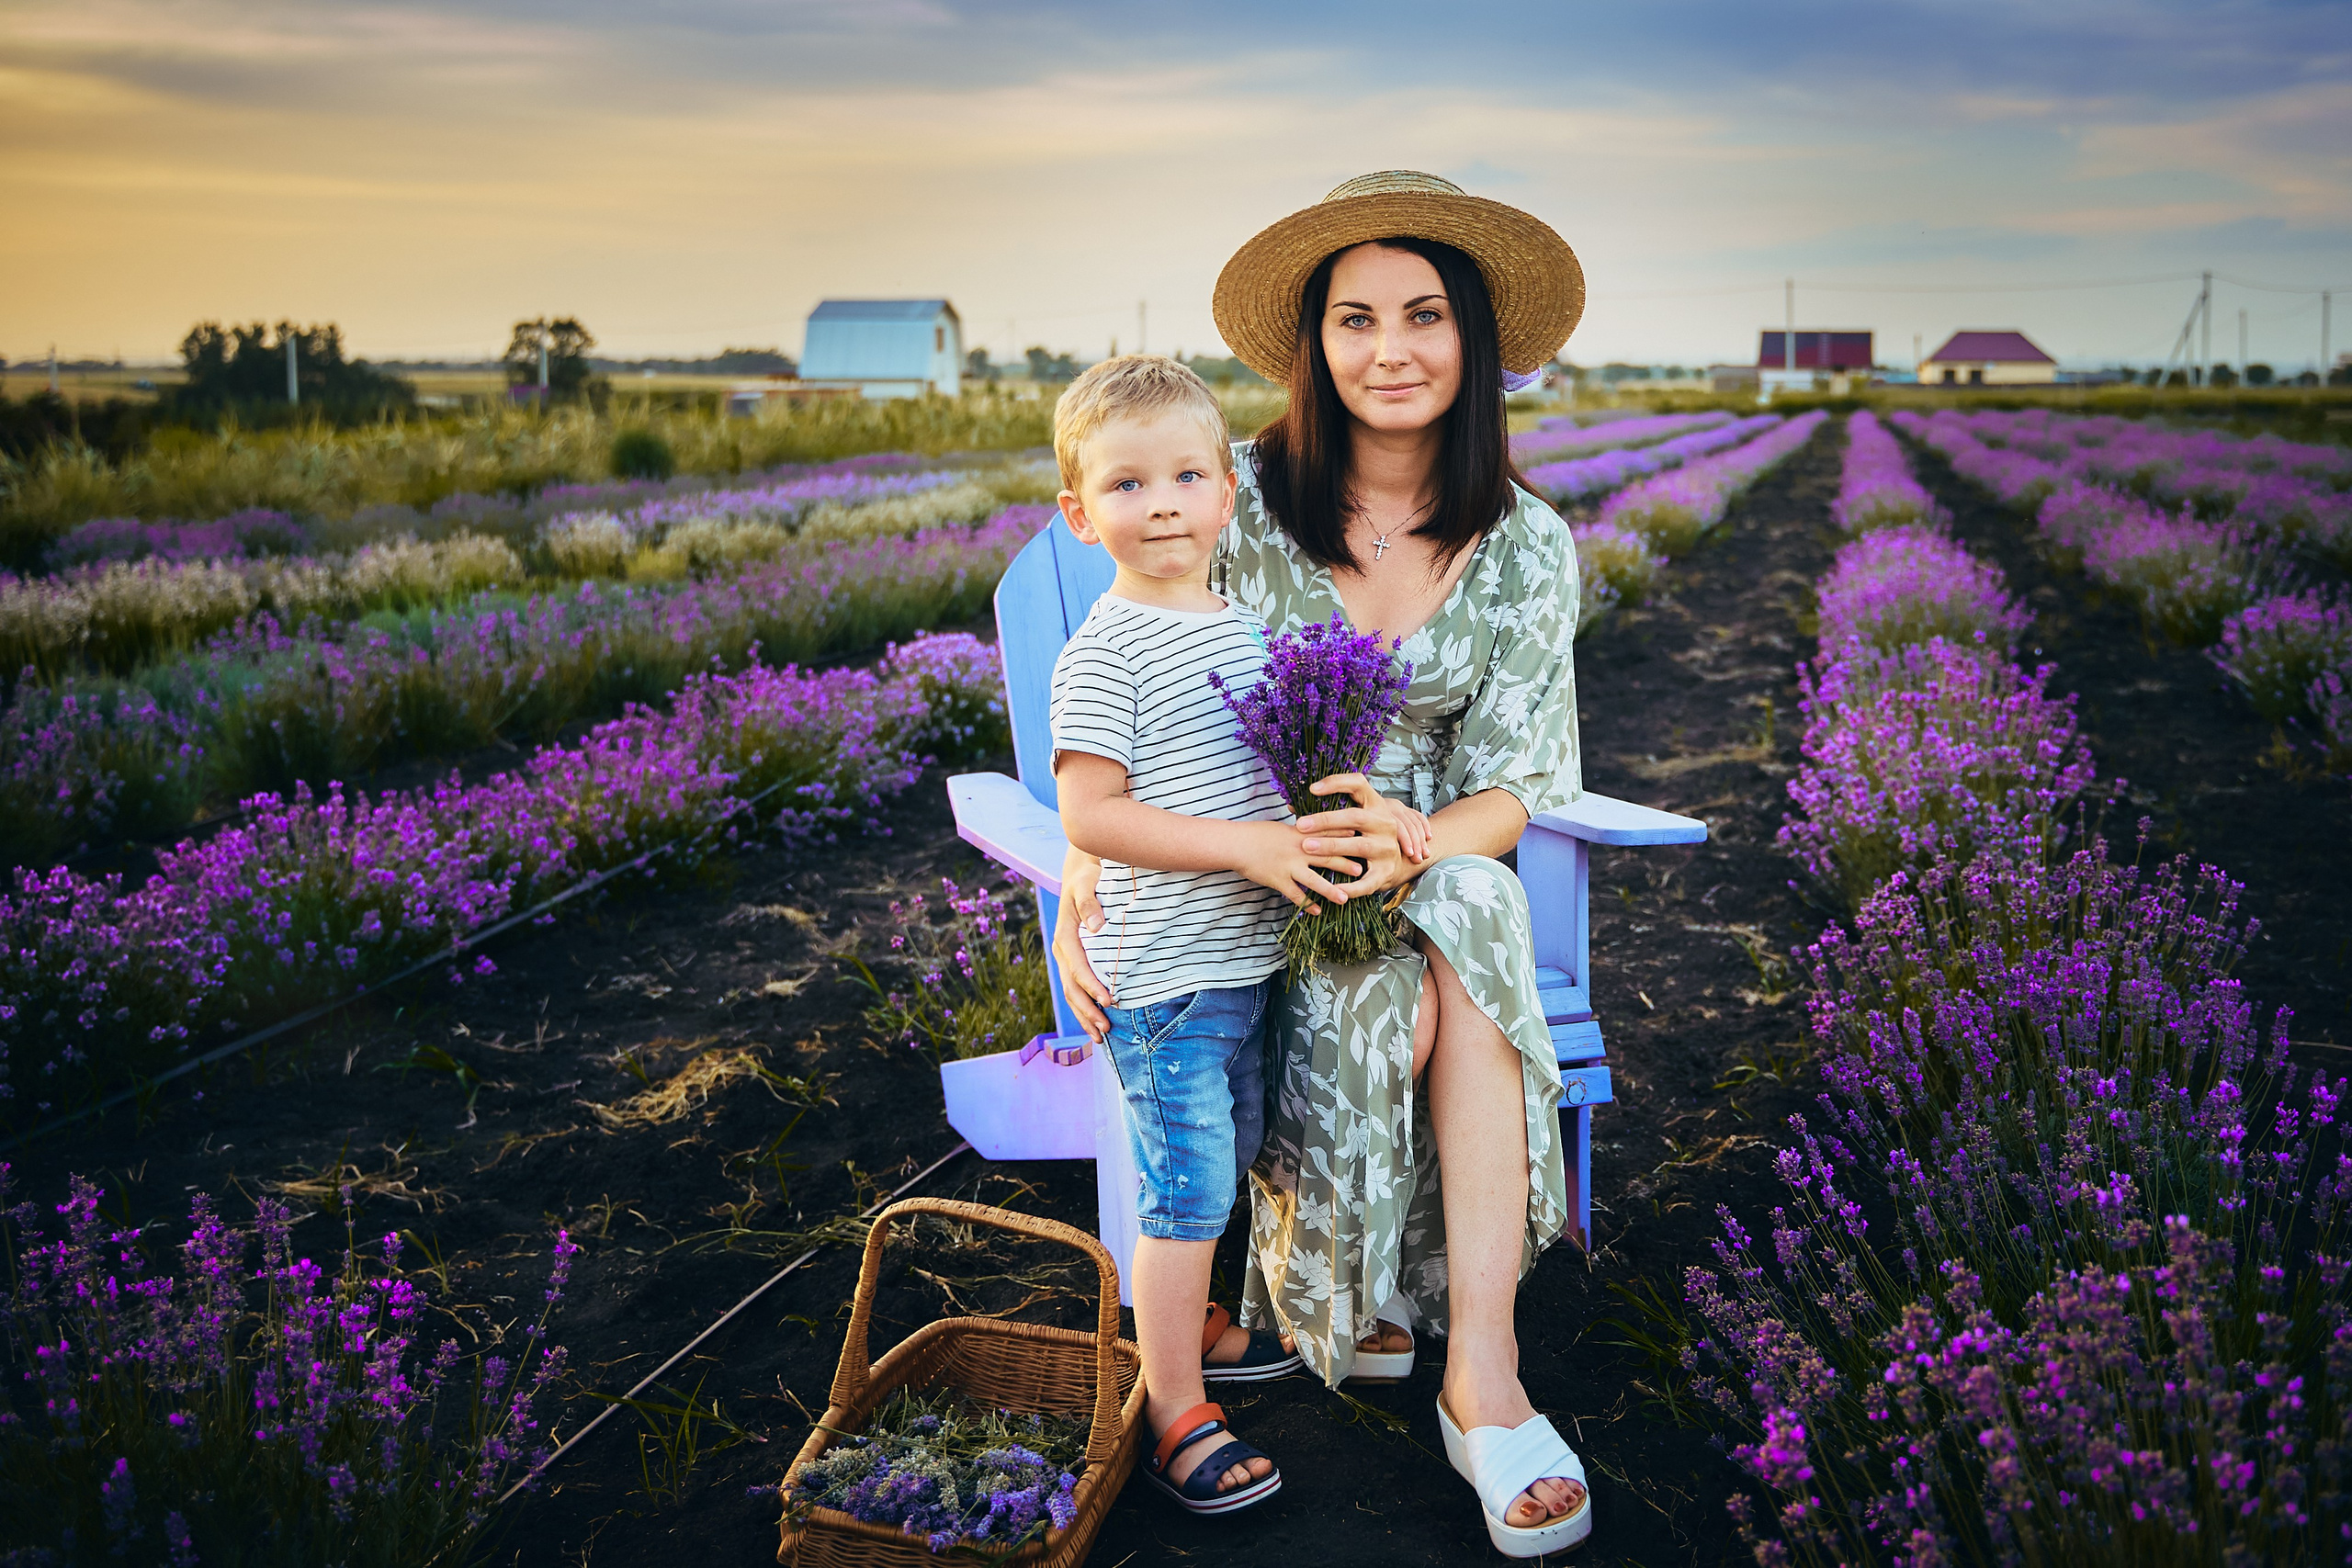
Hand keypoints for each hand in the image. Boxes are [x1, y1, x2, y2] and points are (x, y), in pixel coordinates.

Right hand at [1054, 847, 1112, 1042]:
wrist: (1082, 875)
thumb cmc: (1089, 877)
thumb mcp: (1087, 883)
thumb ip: (1090, 903)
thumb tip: (1095, 926)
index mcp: (1065, 934)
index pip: (1078, 967)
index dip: (1092, 985)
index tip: (1109, 1000)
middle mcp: (1062, 950)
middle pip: (1072, 987)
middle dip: (1087, 1010)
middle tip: (1106, 1029)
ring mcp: (1066, 958)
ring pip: (1071, 993)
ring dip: (1084, 1015)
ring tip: (1101, 1036)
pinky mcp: (1074, 961)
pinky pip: (1076, 988)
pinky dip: (1085, 1008)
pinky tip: (1096, 1023)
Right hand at [1232, 820, 1368, 912]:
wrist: (1236, 844)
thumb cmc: (1258, 834)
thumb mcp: (1283, 828)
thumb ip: (1302, 832)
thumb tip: (1317, 833)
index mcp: (1300, 834)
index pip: (1327, 833)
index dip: (1345, 836)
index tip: (1363, 838)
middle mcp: (1298, 850)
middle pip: (1327, 857)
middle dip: (1346, 864)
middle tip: (1362, 870)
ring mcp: (1289, 866)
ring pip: (1314, 880)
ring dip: (1331, 890)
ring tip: (1345, 898)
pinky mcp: (1278, 880)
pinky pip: (1296, 895)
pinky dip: (1307, 904)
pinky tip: (1318, 912)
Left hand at [1293, 772, 1414, 895]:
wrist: (1401, 860)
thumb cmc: (1366, 834)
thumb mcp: (1355, 817)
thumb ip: (1329, 810)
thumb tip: (1292, 806)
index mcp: (1376, 805)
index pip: (1359, 784)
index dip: (1336, 783)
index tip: (1312, 789)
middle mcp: (1384, 824)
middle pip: (1356, 817)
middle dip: (1326, 821)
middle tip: (1301, 825)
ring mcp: (1386, 848)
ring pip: (1359, 846)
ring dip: (1331, 846)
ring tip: (1308, 847)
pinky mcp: (1385, 872)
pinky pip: (1366, 881)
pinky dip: (1350, 886)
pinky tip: (1333, 888)